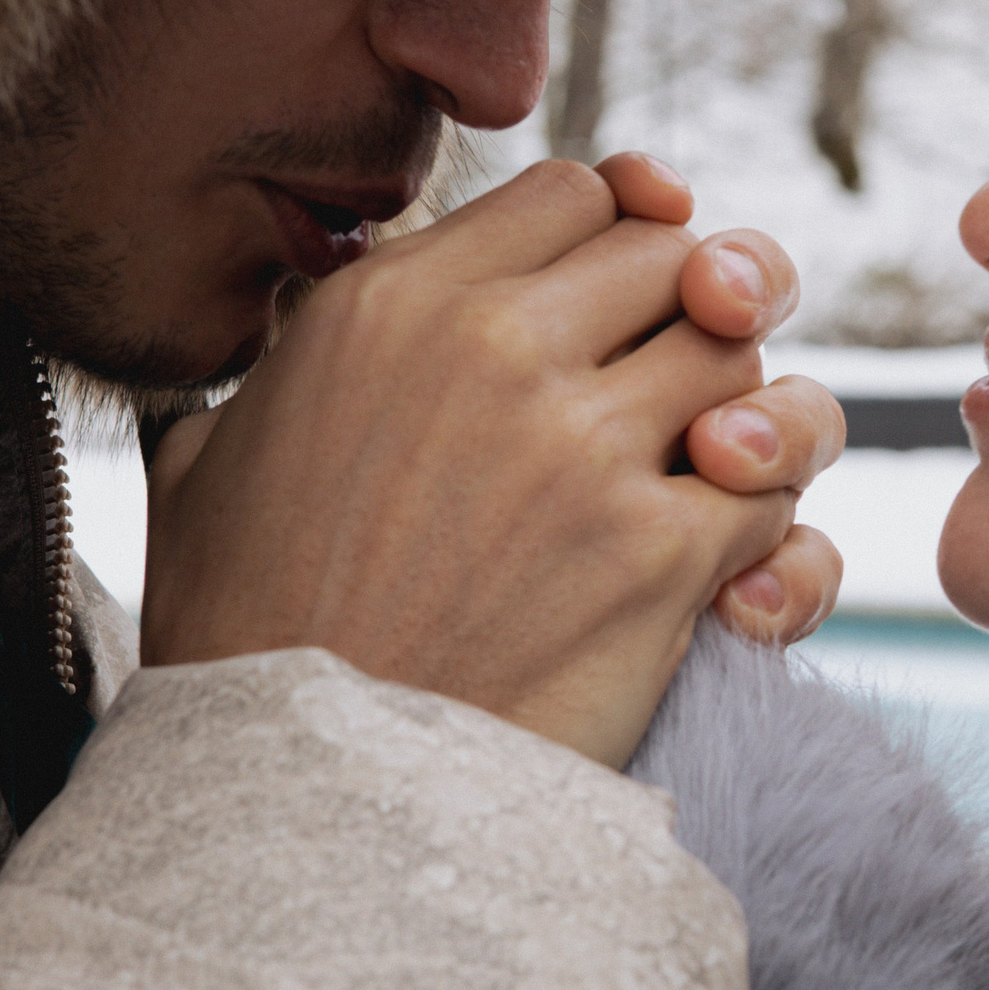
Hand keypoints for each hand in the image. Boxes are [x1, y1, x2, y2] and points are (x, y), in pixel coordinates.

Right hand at [142, 153, 840, 765]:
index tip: (628, 290)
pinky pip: (778, 493)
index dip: (621, 234)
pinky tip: (731, 569)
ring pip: (749, 363)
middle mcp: (499, 349)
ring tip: (718, 468)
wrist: (297, 795)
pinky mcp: (660, 557)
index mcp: (396, 303)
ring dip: (752, 415)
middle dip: (702, 314)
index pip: (578, 194)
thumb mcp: (210, 461)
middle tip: (686, 385)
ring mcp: (588, 449)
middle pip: (682, 258)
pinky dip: (774, 530)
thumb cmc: (243, 637)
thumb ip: (281, 363)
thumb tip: (306, 317)